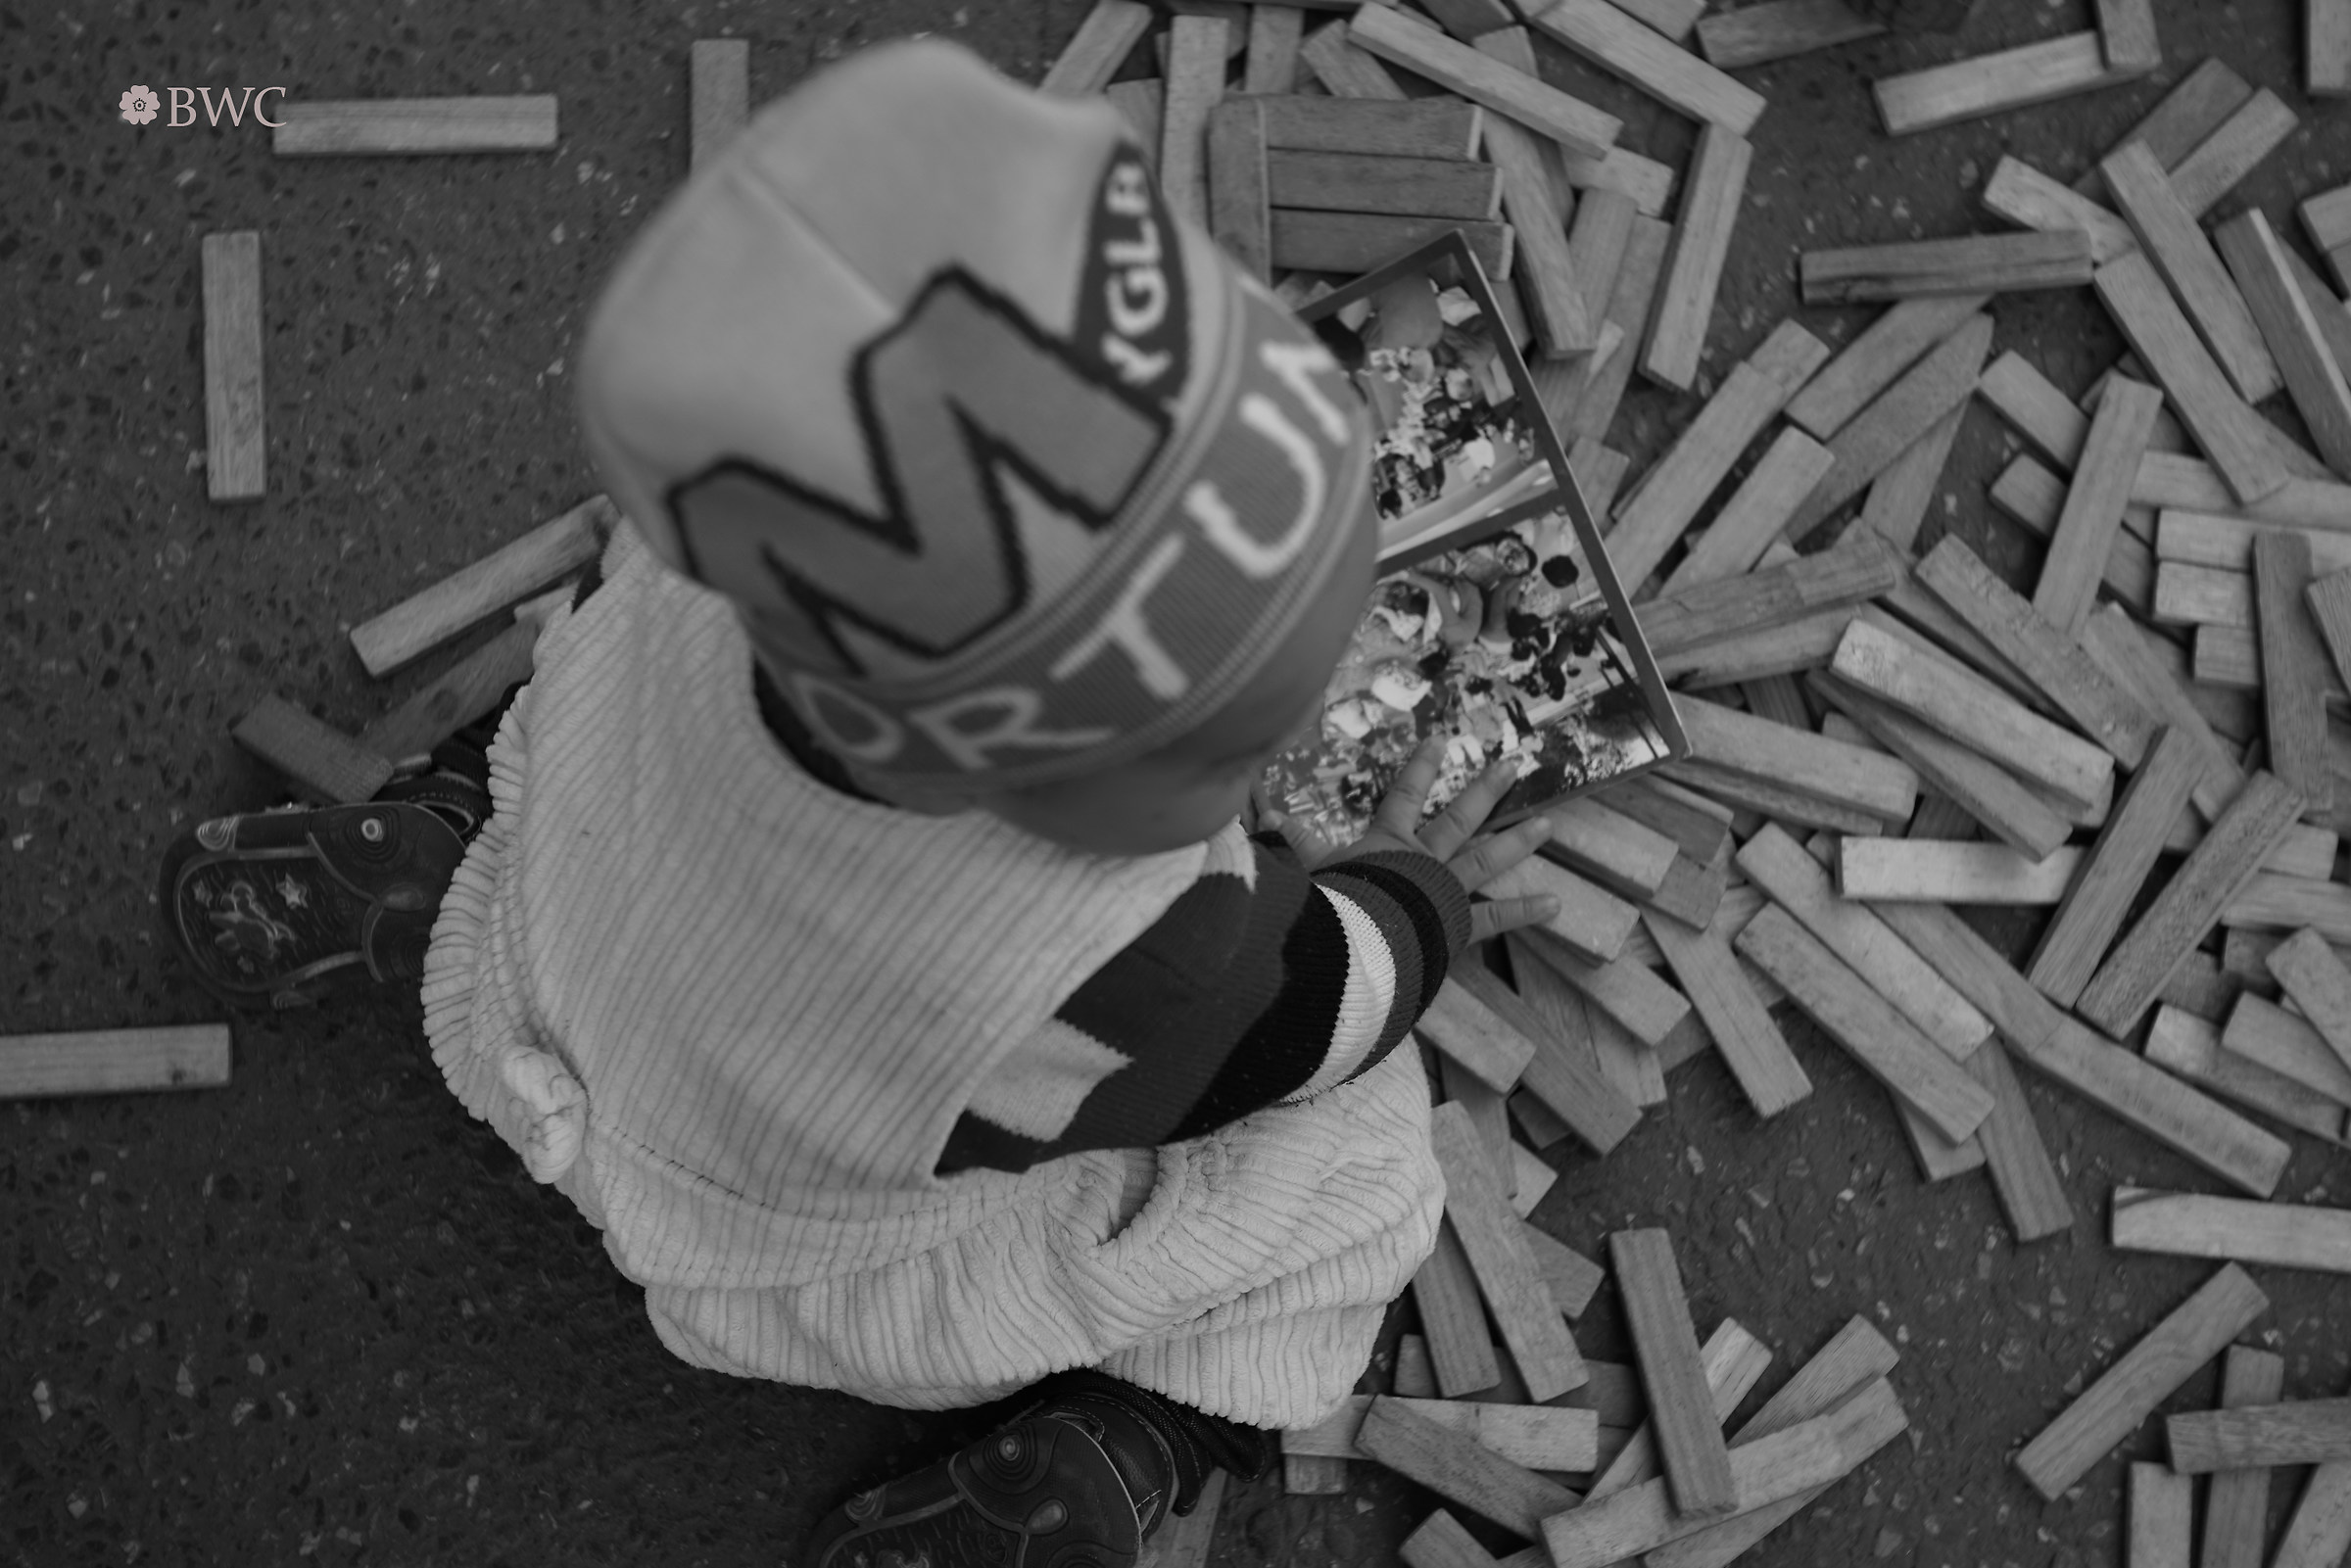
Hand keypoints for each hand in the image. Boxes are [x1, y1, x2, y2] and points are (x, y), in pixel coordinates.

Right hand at [1263, 737, 1559, 944]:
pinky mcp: (1456, 927)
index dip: (1421, 767)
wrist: (1350, 948)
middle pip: (1459, 817)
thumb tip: (1269, 817)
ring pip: (1486, 858)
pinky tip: (1556, 905)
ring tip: (1547, 825)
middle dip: (1485, 790)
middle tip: (1512, 765)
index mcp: (1386, 843)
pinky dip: (1524, 910)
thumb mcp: (1304, 872)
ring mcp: (1445, 891)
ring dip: (1517, 841)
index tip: (1439, 740)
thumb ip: (1293, 844)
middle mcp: (1422, 859)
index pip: (1404, 796)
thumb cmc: (1327, 907)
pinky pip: (1495, 918)